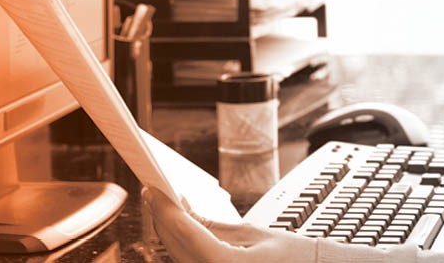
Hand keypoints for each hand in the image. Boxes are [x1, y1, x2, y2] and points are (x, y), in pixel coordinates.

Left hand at [142, 187, 317, 262]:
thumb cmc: (291, 258)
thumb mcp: (254, 235)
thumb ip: (214, 226)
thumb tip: (185, 209)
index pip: (182, 231)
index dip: (164, 206)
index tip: (152, 187)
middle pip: (173, 245)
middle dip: (162, 217)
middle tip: (153, 189)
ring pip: (176, 255)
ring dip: (169, 230)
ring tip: (165, 204)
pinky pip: (187, 261)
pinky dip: (181, 243)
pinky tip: (181, 226)